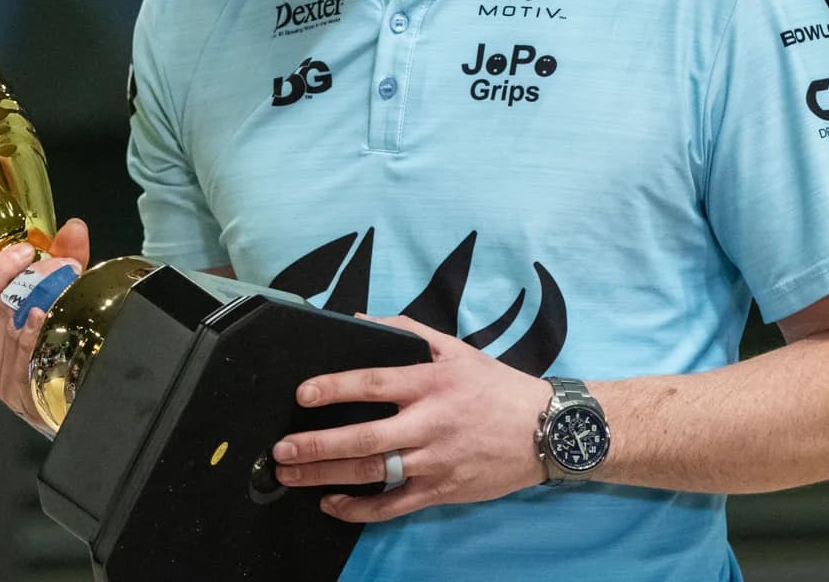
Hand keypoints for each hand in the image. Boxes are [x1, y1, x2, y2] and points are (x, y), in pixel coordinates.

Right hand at [0, 217, 89, 434]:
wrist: (64, 402)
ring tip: (66, 281)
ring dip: (40, 301)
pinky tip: (43, 318)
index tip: (26, 249)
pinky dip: (31, 334)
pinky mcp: (19, 395)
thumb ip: (63, 263)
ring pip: (10, 330)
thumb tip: (75, 227)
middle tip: (61, 264)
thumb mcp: (56, 299)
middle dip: (30, 280)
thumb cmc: (50, 345)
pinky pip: (21, 358)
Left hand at [270, 315, 553, 522]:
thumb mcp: (456, 349)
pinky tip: (331, 504)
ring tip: (290, 474)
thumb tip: (359, 320)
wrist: (547, 431)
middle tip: (281, 449)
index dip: (335, 388)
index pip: (373, 383)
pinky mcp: (441, 490)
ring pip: (373, 473)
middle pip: (365, 437)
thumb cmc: (496, 387)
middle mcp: (430, 423)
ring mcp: (435, 460)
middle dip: (318, 444)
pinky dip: (360, 509)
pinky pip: (394, 506)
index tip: (302, 394)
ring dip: (327, 476)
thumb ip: (407, 332)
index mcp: (431, 383)